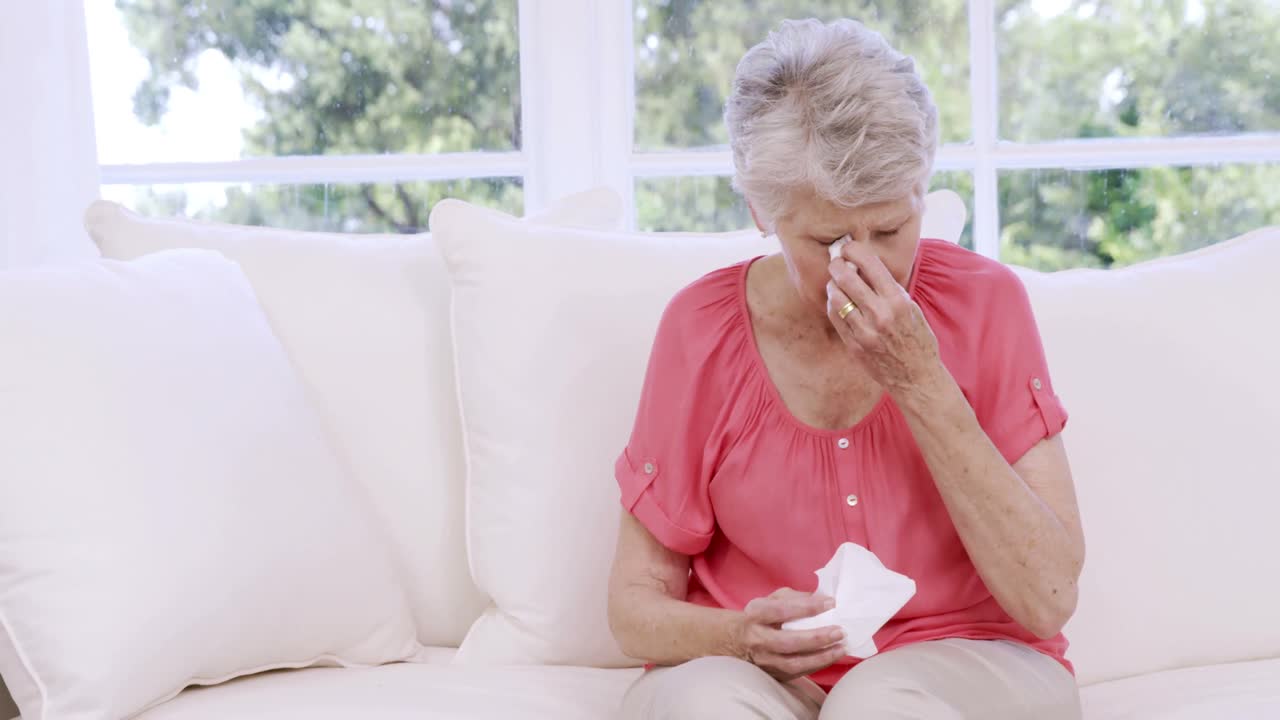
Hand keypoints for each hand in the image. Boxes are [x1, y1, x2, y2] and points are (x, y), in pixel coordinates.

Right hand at [733, 587, 847, 681]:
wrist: (735, 641)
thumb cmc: (759, 617)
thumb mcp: (770, 600)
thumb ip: (794, 597)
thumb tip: (822, 599)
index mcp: (756, 615)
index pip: (781, 611)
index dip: (807, 607)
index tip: (830, 603)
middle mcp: (758, 639)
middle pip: (788, 642)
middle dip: (816, 637)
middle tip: (839, 631)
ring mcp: (764, 660)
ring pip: (794, 663)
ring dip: (821, 657)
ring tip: (841, 647)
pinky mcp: (773, 674)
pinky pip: (798, 673)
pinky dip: (817, 665)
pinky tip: (832, 656)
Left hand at [826, 241, 941, 393]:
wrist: (917, 377)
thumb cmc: (917, 339)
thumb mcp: (911, 308)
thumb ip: (889, 289)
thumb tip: (864, 265)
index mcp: (898, 300)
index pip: (870, 264)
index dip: (854, 250)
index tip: (848, 248)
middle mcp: (880, 314)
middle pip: (846, 277)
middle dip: (837, 265)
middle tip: (836, 262)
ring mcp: (865, 331)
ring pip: (836, 297)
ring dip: (833, 285)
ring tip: (836, 283)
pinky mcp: (854, 345)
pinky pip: (835, 317)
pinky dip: (833, 304)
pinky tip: (838, 302)